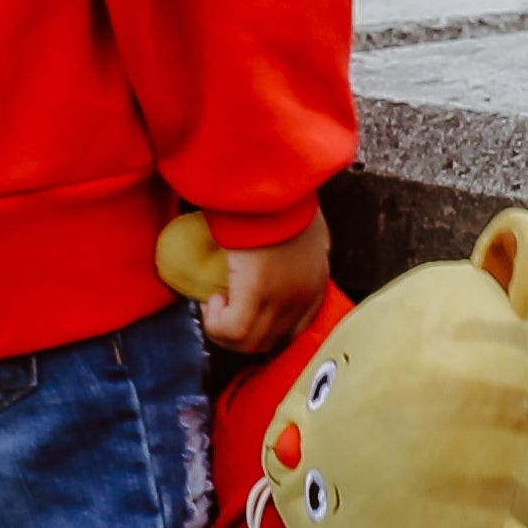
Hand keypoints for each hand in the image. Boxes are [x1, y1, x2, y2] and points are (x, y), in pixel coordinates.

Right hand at [197, 209, 328, 356]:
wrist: (270, 182)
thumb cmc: (282, 198)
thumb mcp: (306, 229)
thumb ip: (301, 248)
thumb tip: (282, 257)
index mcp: (316, 286)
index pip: (294, 332)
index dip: (263, 329)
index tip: (242, 309)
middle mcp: (303, 299)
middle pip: (268, 344)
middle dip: (239, 333)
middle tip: (222, 305)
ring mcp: (282, 298)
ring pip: (249, 344)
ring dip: (224, 329)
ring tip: (216, 300)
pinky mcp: (257, 292)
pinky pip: (233, 330)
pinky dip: (216, 322)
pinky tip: (212, 298)